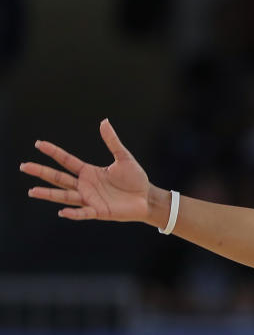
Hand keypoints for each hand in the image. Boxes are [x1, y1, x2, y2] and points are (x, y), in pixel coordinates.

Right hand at [20, 119, 152, 222]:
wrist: (148, 198)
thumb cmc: (136, 180)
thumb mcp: (124, 158)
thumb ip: (112, 141)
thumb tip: (104, 122)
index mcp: (89, 172)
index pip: (67, 161)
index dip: (54, 152)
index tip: (39, 143)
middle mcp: (85, 185)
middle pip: (59, 178)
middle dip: (42, 172)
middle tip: (24, 166)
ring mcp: (91, 199)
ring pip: (65, 196)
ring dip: (49, 194)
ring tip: (32, 191)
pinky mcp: (100, 212)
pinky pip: (84, 212)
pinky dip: (74, 213)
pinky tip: (62, 211)